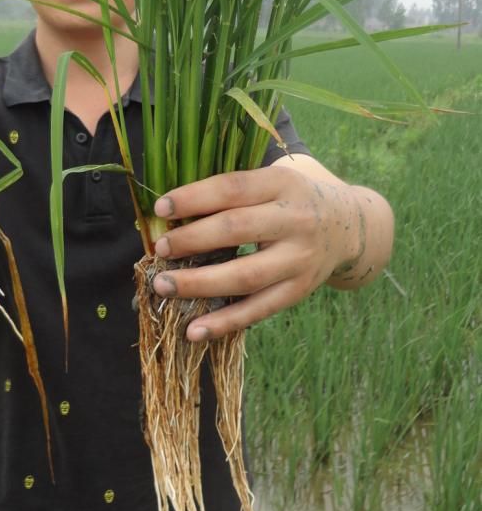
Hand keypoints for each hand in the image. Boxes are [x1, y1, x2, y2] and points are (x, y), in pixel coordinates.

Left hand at [150, 161, 370, 340]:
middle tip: (160, 249)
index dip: (194, 198)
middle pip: (236, 229)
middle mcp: (295, 220)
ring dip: (199, 284)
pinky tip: (194, 330)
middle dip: (192, 240)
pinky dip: (224, 323)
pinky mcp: (299, 290)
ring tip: (164, 286)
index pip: (232, 188)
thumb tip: (171, 211)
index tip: (161, 208)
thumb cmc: (293, 199)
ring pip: (245, 276)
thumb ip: (232, 190)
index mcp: (282, 183)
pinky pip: (258, 310)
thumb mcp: (272, 180)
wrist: (349, 227)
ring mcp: (299, 259)